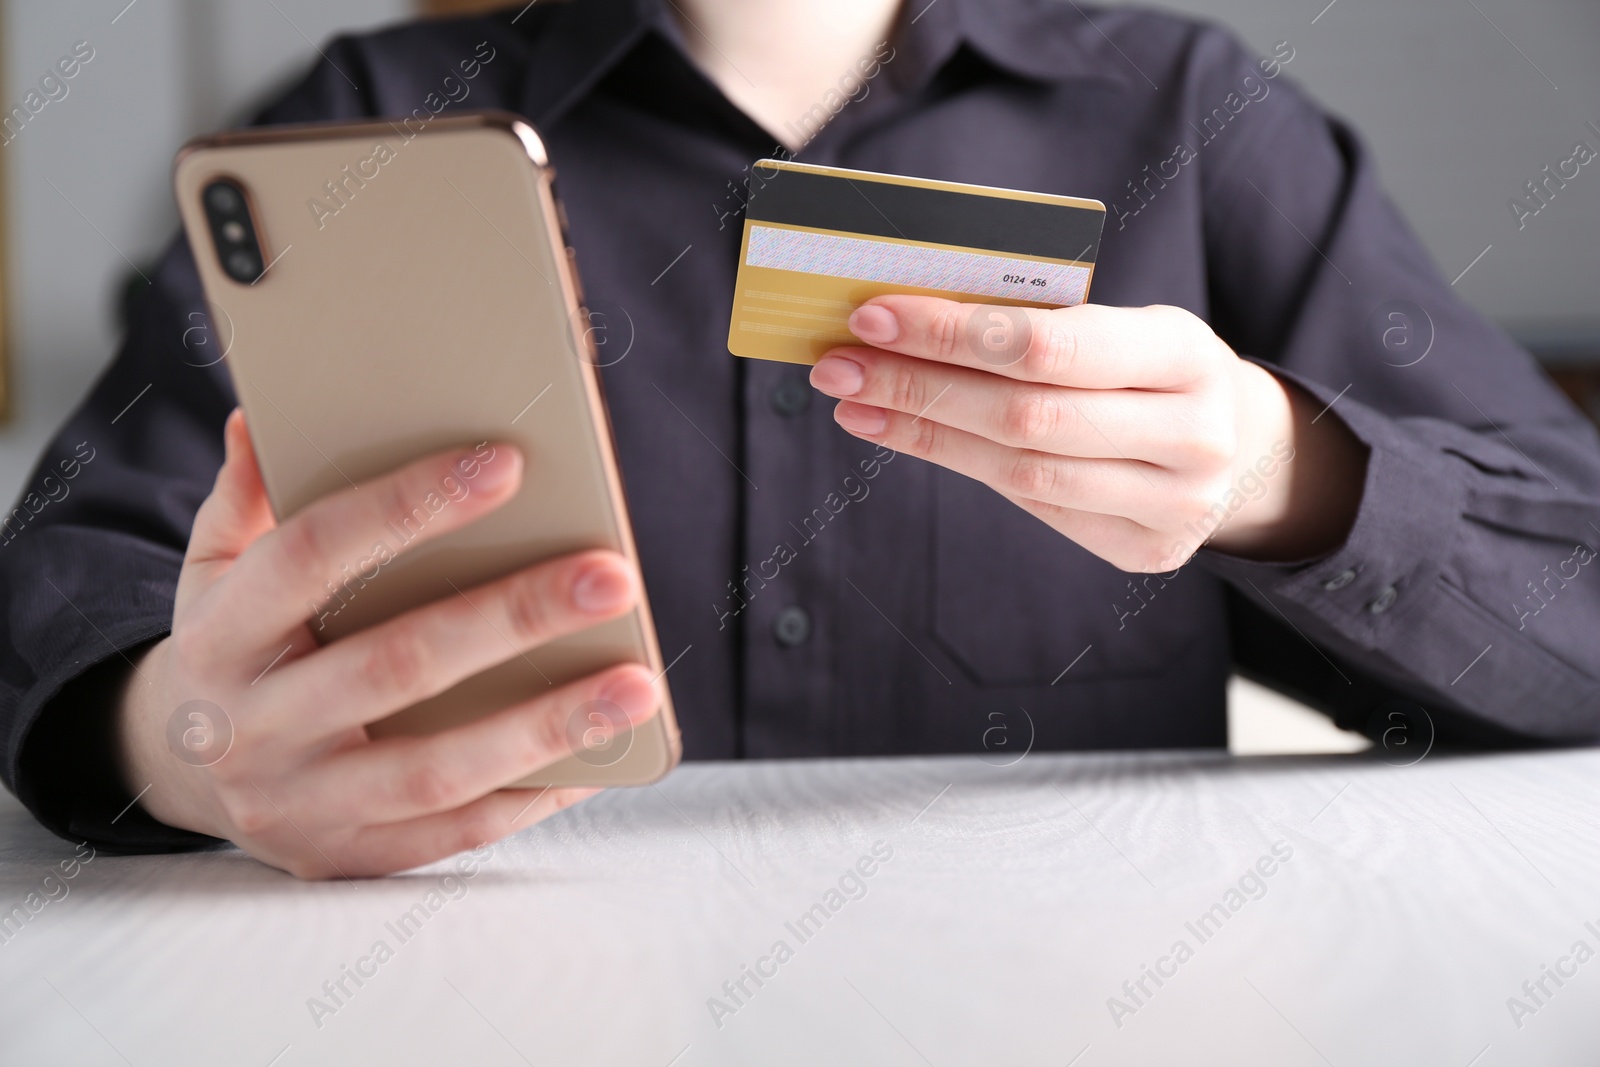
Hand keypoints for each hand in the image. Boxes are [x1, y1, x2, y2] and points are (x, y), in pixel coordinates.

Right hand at [114, 410, 658, 878]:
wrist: (179, 772)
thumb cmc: (233, 646)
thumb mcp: (212, 569)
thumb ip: (246, 499)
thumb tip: (266, 420)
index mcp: (221, 635)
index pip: (313, 555)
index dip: (407, 507)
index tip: (507, 464)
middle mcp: (256, 725)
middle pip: (397, 664)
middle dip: (513, 616)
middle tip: (612, 575)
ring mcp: (304, 804)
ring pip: (439, 767)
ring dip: (549, 724)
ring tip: (639, 683)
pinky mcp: (351, 858)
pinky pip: (458, 830)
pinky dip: (537, 794)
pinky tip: (606, 755)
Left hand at [810, 296, 1366, 571]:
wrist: (1241, 445)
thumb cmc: (1152, 367)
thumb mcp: (1123, 326)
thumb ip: (1038, 326)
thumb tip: (906, 320)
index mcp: (1187, 355)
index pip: (1051, 346)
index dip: (953, 333)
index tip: (872, 316)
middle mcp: (1191, 437)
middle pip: (1025, 416)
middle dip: (919, 386)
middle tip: (839, 364)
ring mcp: (1173, 506)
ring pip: (1021, 472)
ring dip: (923, 432)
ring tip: (855, 402)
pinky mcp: (1145, 551)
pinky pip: (1034, 506)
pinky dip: (961, 466)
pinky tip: (905, 435)